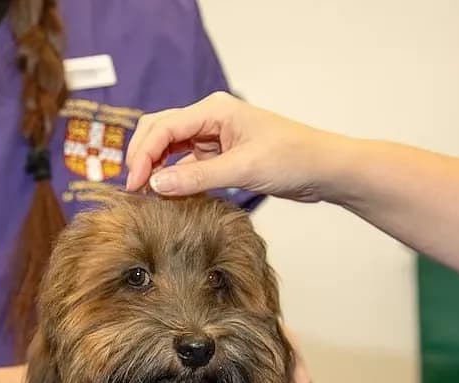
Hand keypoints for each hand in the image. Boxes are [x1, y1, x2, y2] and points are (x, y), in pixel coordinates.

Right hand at [124, 91, 344, 202]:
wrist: (324, 169)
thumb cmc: (293, 158)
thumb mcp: (243, 170)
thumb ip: (198, 178)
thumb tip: (156, 186)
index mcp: (214, 110)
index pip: (163, 127)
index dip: (143, 154)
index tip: (134, 183)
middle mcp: (211, 119)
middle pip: (160, 132)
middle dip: (143, 157)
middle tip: (134, 188)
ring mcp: (215, 138)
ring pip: (172, 149)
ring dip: (158, 168)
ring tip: (147, 195)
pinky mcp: (222, 156)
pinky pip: (188, 165)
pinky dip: (176, 178)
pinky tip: (170, 196)